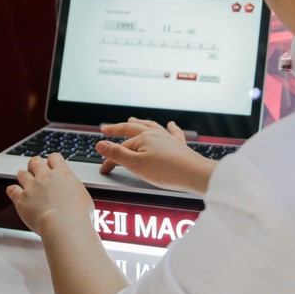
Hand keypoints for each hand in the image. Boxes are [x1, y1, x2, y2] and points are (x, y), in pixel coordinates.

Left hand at [6, 153, 93, 235]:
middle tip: (36, 172)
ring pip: (22, 173)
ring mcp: (32, 187)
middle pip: (35, 161)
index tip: (51, 167)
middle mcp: (46, 177)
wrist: (64, 225)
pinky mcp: (22, 199)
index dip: (52, 161)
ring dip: (23, 176)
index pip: (54, 157)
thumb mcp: (84, 197)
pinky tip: (16, 193)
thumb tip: (76, 194)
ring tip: (25, 182)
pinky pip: (11, 189)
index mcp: (62, 174)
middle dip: (34, 165)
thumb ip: (75, 191)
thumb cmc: (78, 215)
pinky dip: (13, 191)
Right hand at [96, 118, 214, 194]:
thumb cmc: (166, 171)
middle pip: (132, 128)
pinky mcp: (179, 145)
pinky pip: (174, 132)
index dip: (110, 159)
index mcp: (142, 138)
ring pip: (150, 126)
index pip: (120, 149)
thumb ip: (117, 154)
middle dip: (118, 128)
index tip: (104, 169)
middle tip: (106, 128)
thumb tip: (100, 144)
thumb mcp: (135, 165)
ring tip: (131, 119)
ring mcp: (167, 138)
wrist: (194, 174)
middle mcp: (155, 134)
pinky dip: (171, 127)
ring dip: (139, 123)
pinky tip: (171, 124)